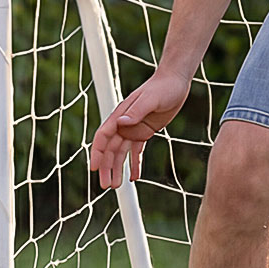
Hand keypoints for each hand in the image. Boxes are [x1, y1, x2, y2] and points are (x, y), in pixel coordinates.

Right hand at [89, 70, 190, 189]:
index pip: (103, 137)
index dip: (97, 152)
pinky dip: (134, 164)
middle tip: (106, 185)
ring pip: (121, 153)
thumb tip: (121, 123)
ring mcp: (133, 129)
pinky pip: (136, 151)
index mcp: (120, 115)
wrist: (175, 81)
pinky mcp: (144, 132)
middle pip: (110, 149)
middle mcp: (123, 124)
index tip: (93, 168)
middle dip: (106, 167)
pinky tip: (134, 177)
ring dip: (117, 169)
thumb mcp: (151, 99)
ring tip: (116, 186)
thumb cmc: (163, 87)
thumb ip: (136, 111)